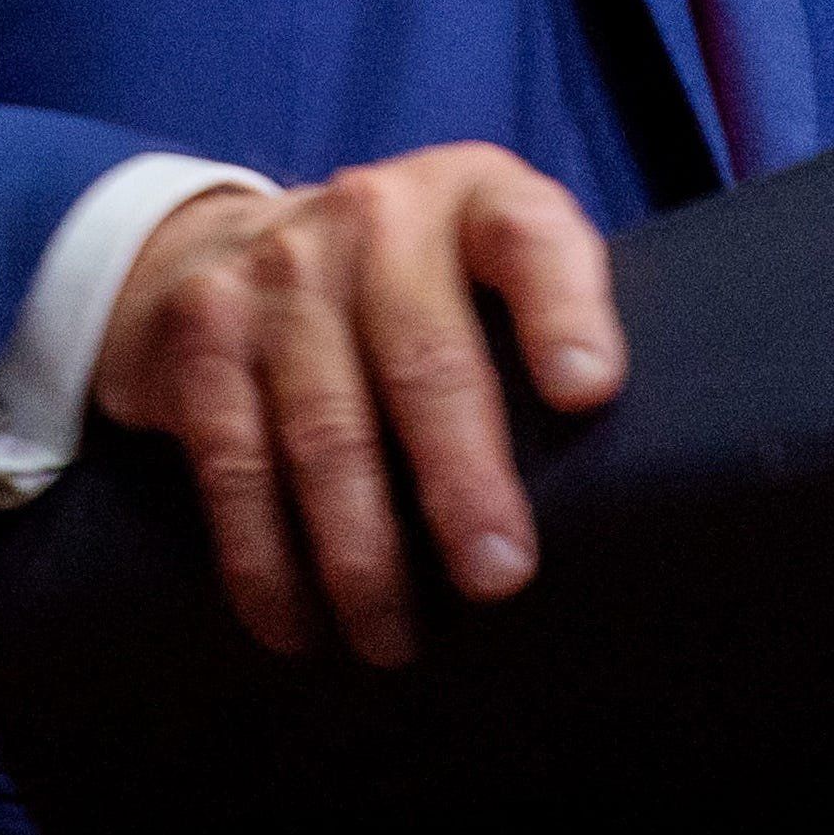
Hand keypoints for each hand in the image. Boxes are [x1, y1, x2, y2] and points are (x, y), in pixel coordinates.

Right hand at [87, 141, 624, 666]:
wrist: (222, 246)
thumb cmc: (407, 288)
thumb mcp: (483, 266)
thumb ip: (544, 330)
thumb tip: (630, 484)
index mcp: (473, 196)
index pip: (530, 237)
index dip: (563, 311)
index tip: (589, 393)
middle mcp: (374, 216)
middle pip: (424, 355)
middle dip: (462, 480)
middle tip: (498, 579)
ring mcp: (278, 271)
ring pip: (325, 429)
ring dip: (362, 552)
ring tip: (394, 638)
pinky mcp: (203, 334)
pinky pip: (234, 463)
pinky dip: (264, 558)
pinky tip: (296, 623)